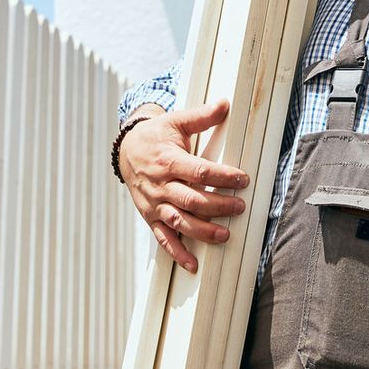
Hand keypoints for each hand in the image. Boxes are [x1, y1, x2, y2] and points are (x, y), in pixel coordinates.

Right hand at [117, 100, 250, 272]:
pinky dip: (177, 253)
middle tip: (239, 207)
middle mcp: (160, 185)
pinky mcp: (151, 216)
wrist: (125, 151)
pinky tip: (193, 265)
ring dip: (202, 231)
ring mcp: (155, 204)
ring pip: (180, 221)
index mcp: (168, 161)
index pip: (199, 172)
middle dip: (218, 205)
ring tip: (224, 236)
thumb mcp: (175, 122)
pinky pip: (163, 238)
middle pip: (192, 200)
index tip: (243, 179)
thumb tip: (225, 103)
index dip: (223, 177)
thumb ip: (201, 116)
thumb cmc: (155, 136)